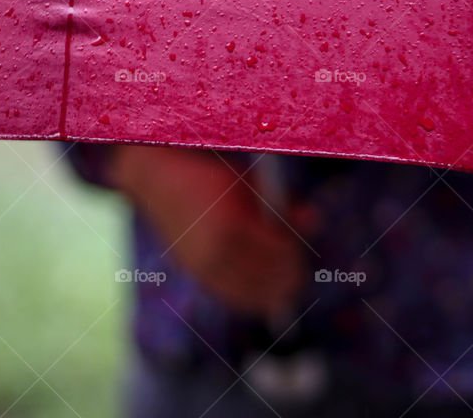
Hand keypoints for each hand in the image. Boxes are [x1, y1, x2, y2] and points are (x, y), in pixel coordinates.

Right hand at [110, 146, 305, 316]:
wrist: (158, 179)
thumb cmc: (210, 176)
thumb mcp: (251, 183)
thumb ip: (283, 204)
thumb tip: (314, 220)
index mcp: (234, 226)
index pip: (279, 255)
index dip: (294, 255)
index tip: (299, 248)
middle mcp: (217, 253)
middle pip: (268, 280)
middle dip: (287, 275)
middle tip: (297, 268)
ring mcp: (202, 267)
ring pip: (250, 295)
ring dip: (270, 290)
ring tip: (283, 284)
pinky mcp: (195, 273)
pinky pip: (230, 296)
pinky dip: (249, 297)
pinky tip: (260, 292)